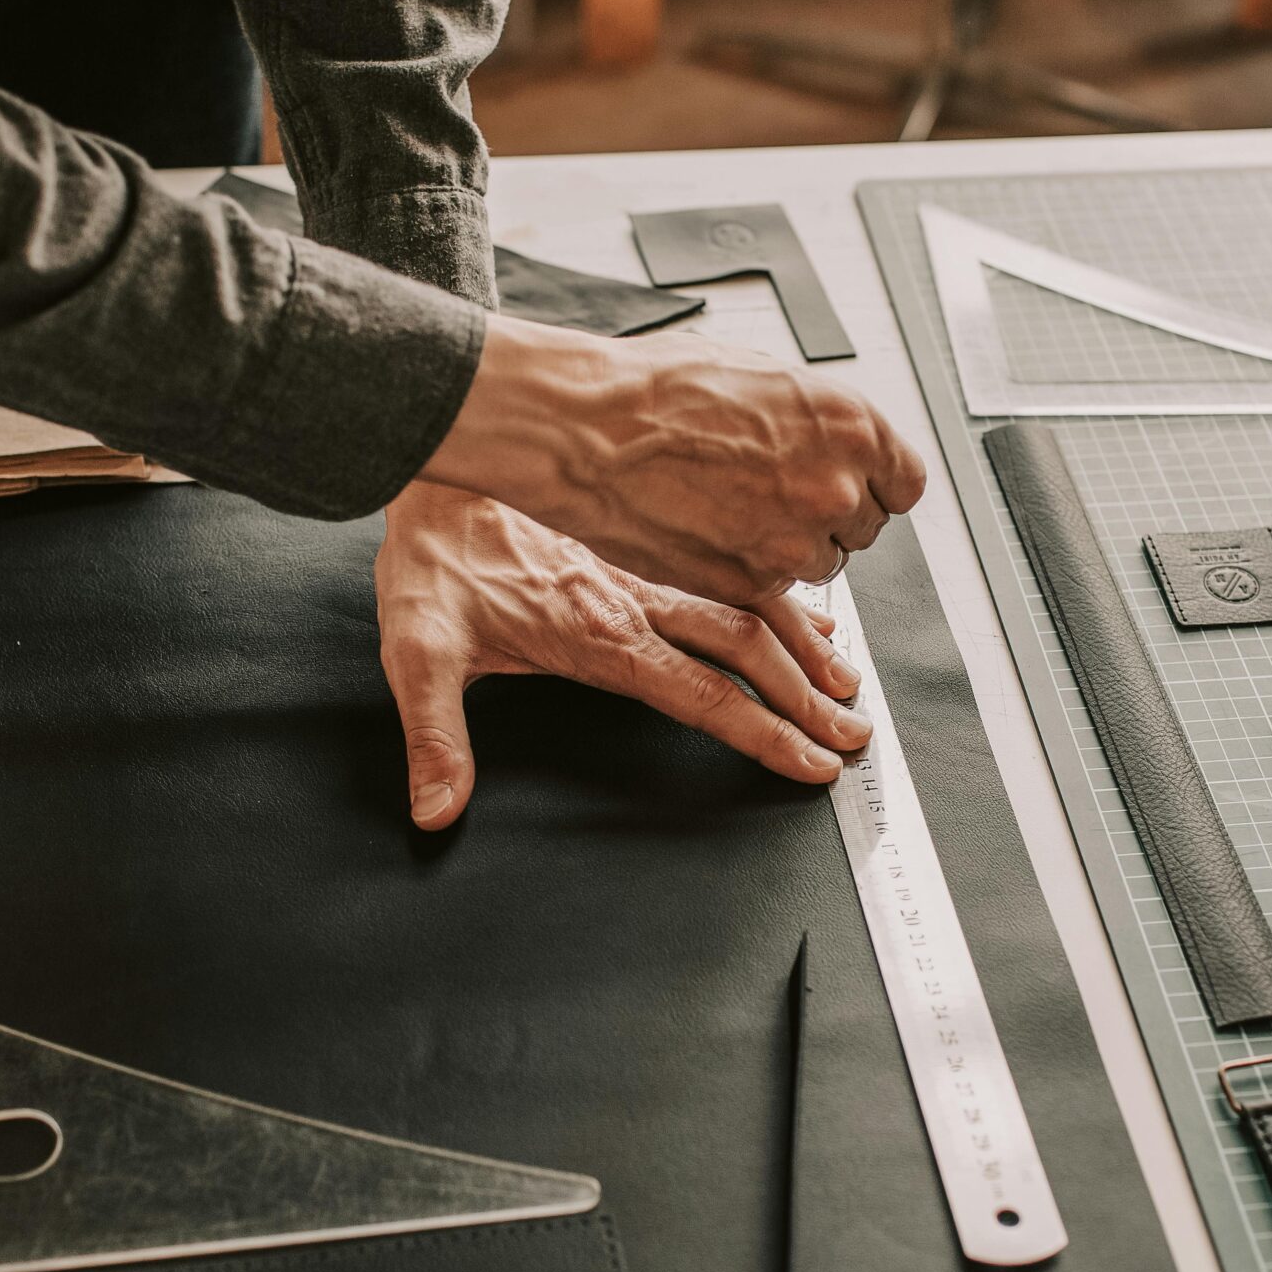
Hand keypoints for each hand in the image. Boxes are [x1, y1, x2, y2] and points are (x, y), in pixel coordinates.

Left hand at [377, 482, 872, 828]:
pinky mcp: (641, 546)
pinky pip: (727, 574)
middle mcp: (635, 600)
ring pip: (748, 608)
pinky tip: (804, 615)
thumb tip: (434, 809)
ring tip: (847, 681)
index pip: (700, 696)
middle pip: (744, 653)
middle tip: (852, 733)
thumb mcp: (418, 648)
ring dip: (804, 648)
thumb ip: (435, 736)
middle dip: (805, 700)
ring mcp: (644, 570)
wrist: (440, 462)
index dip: (762, 733)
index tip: (809, 760)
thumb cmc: (432, 552)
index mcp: (598, 633)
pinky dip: (775, 599)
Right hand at [422, 317, 926, 606]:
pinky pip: (771, 587)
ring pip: (818, 564)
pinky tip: (708, 530)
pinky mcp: (750, 583)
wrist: (587, 430)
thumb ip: (812, 418)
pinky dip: (747, 567)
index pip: (905, 482)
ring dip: (788, 546)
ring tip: (731, 510)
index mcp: (850, 425)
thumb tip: (829, 438)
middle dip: (826, 515)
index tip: (855, 487)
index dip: (874, 485)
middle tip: (771, 494)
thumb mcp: (761, 374)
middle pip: (865, 527)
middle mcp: (834, 486)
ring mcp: (794, 541)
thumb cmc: (655, 390)